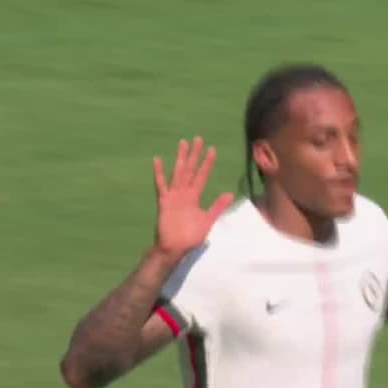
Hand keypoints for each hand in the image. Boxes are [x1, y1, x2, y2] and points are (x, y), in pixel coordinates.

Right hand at [151, 137, 233, 259]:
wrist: (175, 248)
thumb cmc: (191, 236)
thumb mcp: (208, 220)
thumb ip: (217, 206)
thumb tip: (230, 193)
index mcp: (194, 196)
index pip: (202, 175)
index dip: (207, 163)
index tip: (212, 150)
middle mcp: (184, 192)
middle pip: (190, 169)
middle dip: (194, 155)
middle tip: (197, 139)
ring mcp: (173, 195)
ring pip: (178, 172)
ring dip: (181, 158)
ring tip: (183, 143)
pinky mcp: (164, 201)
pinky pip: (161, 184)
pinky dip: (159, 173)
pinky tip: (157, 160)